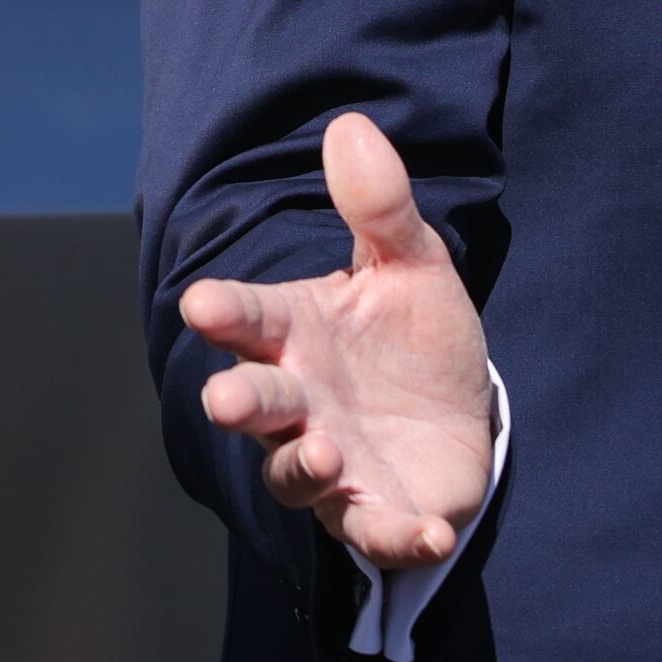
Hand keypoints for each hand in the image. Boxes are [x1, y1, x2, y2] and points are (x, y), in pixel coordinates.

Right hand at [179, 112, 498, 573]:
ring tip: (324, 453)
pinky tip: (426, 532)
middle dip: (239, 401)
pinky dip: (396, 536)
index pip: (250, 318)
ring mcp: (332, 462)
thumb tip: (351, 125)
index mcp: (297, 332)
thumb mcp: (411, 264)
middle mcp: (301, 401)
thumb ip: (379, 206)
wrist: (460, 411)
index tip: (202, 303)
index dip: (226, 313)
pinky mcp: (376, 512)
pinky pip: (375, 532)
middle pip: (256, 403)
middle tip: (225, 398)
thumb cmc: (412, 336)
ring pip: (295, 475)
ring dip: (302, 468)